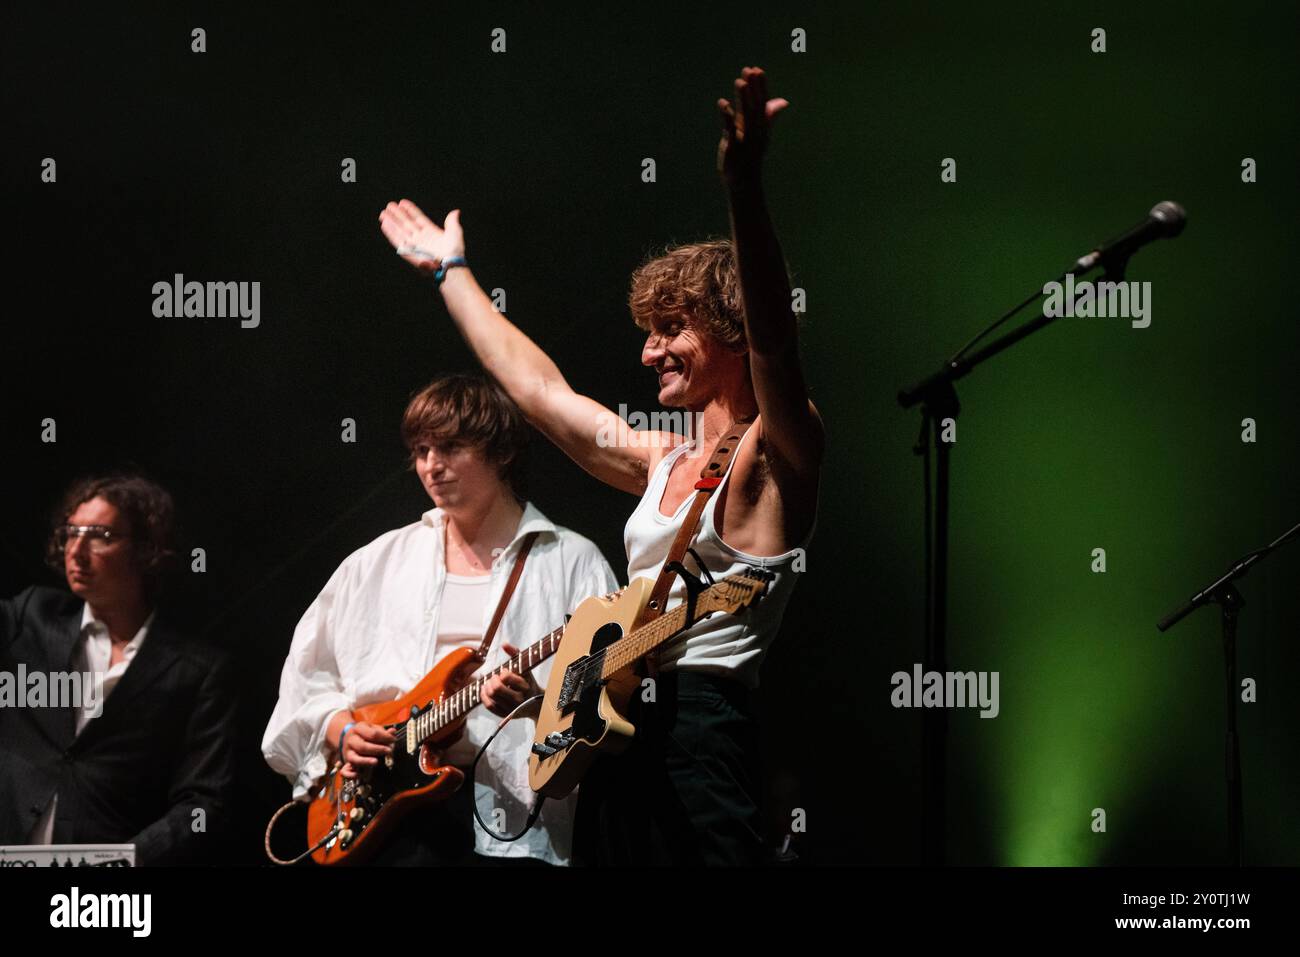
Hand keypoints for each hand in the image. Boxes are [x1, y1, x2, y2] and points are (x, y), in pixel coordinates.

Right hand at [340, 721, 394, 770]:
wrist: (347, 736)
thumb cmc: (365, 734)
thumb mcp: (373, 729)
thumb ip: (383, 732)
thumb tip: (393, 732)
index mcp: (358, 728)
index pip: (373, 734)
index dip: (385, 738)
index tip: (393, 740)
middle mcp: (351, 740)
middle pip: (363, 746)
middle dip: (377, 749)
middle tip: (389, 751)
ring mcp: (347, 751)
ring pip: (354, 758)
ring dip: (365, 761)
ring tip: (376, 762)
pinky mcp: (346, 762)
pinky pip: (345, 771)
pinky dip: (351, 774)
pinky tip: (362, 775)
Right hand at [378, 199, 464, 277]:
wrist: (449, 265)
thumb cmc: (454, 251)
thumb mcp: (455, 232)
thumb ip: (452, 221)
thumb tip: (456, 211)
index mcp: (431, 232)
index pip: (418, 218)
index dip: (410, 210)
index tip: (402, 202)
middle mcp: (421, 238)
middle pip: (406, 223)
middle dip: (397, 215)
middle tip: (389, 205)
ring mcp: (414, 245)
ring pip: (400, 230)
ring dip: (391, 222)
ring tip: (383, 213)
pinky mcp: (408, 252)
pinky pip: (397, 241)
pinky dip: (391, 233)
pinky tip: (384, 224)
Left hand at [479, 643, 536, 716]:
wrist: (535, 703)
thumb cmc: (528, 681)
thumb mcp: (525, 667)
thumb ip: (516, 653)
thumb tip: (504, 644)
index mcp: (525, 687)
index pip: (506, 677)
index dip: (502, 673)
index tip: (505, 672)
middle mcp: (519, 700)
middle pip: (496, 689)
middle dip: (493, 680)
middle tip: (495, 677)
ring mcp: (511, 709)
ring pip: (491, 696)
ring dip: (487, 686)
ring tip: (490, 682)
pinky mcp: (504, 714)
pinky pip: (489, 706)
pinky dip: (483, 695)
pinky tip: (484, 688)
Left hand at [716, 66, 787, 183]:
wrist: (745, 181)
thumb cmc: (752, 155)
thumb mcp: (761, 133)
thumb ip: (769, 115)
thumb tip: (783, 102)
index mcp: (761, 126)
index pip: (763, 103)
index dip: (761, 87)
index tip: (758, 70)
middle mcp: (755, 130)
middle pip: (755, 106)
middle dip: (753, 88)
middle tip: (749, 70)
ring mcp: (745, 138)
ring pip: (745, 115)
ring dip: (743, 98)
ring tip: (740, 81)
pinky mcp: (733, 146)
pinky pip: (730, 129)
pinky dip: (727, 116)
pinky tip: (723, 103)